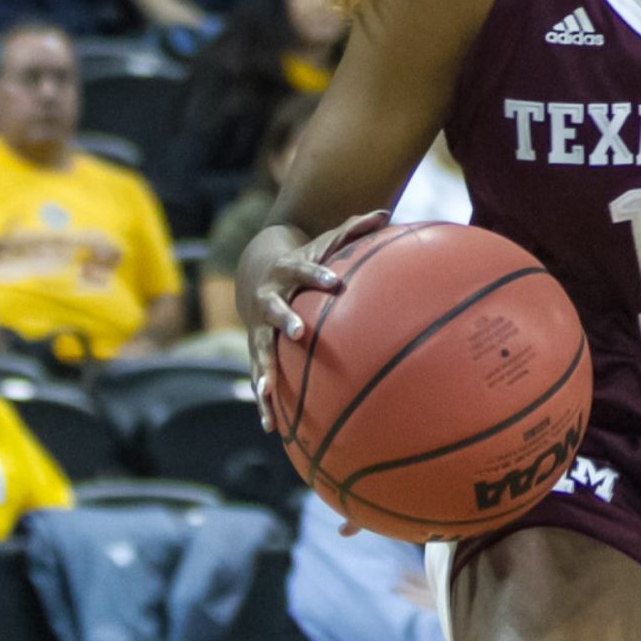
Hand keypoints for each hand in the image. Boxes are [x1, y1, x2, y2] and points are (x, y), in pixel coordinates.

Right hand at [247, 211, 389, 433]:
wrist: (256, 269)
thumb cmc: (304, 259)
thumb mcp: (324, 241)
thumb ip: (353, 230)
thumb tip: (385, 213)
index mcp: (287, 272)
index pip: (302, 269)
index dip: (317, 274)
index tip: (335, 281)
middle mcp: (269, 299)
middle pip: (274, 308)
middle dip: (285, 319)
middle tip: (298, 332)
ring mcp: (258, 326)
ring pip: (259, 350)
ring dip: (264, 371)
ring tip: (268, 394)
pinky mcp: (256, 350)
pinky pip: (259, 377)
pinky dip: (264, 402)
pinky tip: (271, 427)